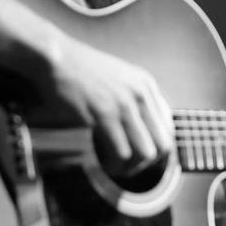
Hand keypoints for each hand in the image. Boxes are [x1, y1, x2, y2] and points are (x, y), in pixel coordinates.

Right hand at [29, 34, 173, 177]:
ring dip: (132, 167)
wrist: (56, 58)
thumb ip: (134, 96)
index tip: (141, 154)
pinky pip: (121, 152)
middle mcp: (140, 95)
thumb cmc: (81, 69)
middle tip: (130, 166)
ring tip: (117, 168)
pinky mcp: (103, 115)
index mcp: (146, 85)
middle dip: (148, 162)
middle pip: (163, 144)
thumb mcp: (119, 77)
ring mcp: (123, 105)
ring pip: (145, 152)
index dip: (157, 146)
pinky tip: (104, 163)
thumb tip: (142, 126)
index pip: (168, 127)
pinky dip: (115, 164)